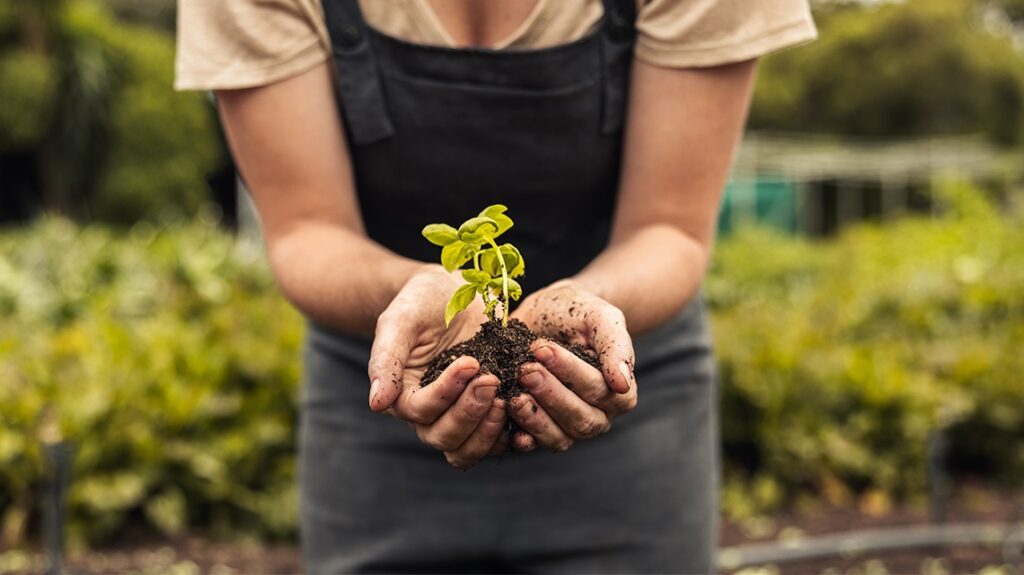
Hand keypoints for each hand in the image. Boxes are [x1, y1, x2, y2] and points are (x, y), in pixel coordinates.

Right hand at [368, 265, 507, 467]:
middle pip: (444, 438)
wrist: (453, 292)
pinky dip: (512, 434)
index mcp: (403, 395)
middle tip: (491, 379)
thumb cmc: (421, 302)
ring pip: (468, 449)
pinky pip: (498, 440)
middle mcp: (430, 414)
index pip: (421, 411)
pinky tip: (526, 410)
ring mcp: (461, 416)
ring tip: (508, 398)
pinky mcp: (489, 412)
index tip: (470, 362)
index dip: (446, 393)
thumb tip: (377, 404)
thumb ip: (386, 359)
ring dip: (489, 431)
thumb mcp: (399, 320)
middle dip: (469, 413)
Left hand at [509, 279, 637, 451]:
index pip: (598, 389)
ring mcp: (569, 427)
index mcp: (620, 392)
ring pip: (559, 437)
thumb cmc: (577, 312)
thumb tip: (622, 383)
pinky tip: (506, 421)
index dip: (570, 372)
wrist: (547, 313)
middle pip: (580, 418)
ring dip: (535, 417)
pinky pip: (534, 443)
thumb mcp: (600, 316)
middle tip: (525, 370)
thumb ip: (616, 345)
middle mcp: (598, 415)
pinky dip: (520, 436)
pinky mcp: (541, 431)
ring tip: (513, 394)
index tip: (543, 349)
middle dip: (550, 394)